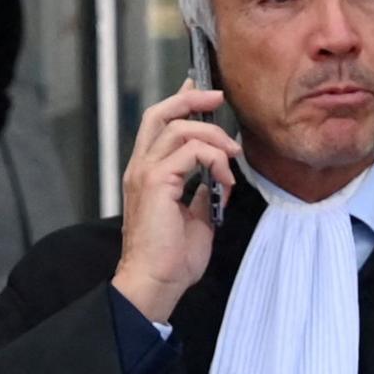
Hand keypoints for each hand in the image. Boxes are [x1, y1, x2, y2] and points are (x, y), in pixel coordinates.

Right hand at [110, 86, 237, 325]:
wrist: (156, 282)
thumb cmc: (172, 259)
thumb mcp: (197, 219)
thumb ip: (204, 193)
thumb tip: (221, 179)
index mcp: (148, 174)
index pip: (160, 125)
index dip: (180, 102)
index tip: (201, 90)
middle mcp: (141, 167)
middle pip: (161, 113)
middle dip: (192, 99)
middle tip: (218, 98)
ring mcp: (146, 172)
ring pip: (180, 127)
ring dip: (213, 135)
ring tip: (232, 155)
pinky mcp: (156, 181)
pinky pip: (191, 151)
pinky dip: (215, 159)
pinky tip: (225, 179)